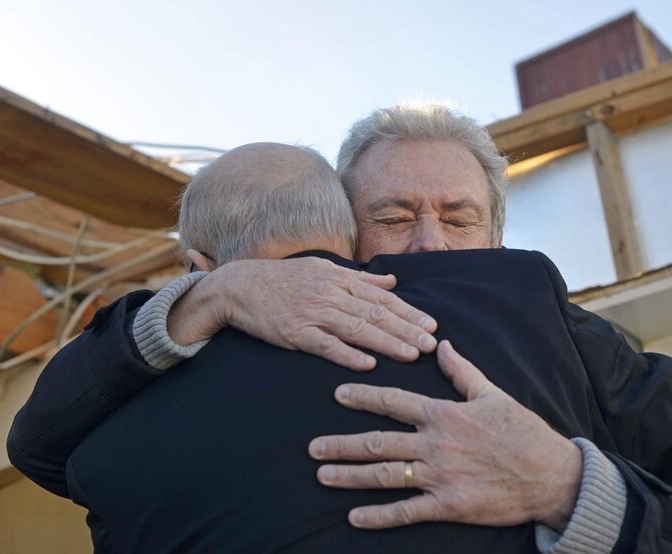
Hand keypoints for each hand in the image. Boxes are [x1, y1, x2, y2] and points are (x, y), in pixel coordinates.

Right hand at [167, 256, 437, 369]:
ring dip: (386, 342)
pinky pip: (325, 345)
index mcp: (340, 279)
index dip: (409, 313)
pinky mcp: (295, 333)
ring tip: (411, 354)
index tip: (432, 326)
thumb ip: (360, 278)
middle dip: (406, 330)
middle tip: (431, 344)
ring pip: (357, 329)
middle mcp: (331, 294)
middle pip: (376, 314)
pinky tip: (367, 364)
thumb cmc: (284, 278)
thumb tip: (392, 280)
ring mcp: (313, 313)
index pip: (383, 298)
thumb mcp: (324, 269)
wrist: (239, 285)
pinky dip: (347, 354)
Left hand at [309, 341, 582, 530]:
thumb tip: (442, 345)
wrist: (550, 474)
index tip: (338, 394)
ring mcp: (439, 476)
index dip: (363, 396)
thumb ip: (462, 371)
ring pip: (384, 475)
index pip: (393, 401)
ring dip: (349, 475)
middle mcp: (435, 444)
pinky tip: (354, 517)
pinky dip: (378, 516)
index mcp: (444, 414)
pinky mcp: (448, 505)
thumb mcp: (493, 394)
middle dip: (341, 444)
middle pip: (378, 442)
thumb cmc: (522, 431)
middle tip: (313, 447)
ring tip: (322, 474)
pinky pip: (405, 511)